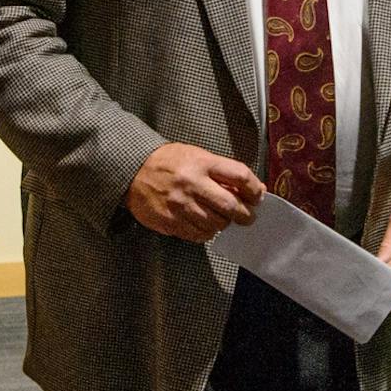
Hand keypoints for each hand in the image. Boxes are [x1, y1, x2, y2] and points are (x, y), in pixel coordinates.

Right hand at [125, 143, 264, 242]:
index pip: (240, 176)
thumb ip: (224, 172)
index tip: (257, 196)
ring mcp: (180, 205)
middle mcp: (193, 184)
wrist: (133, 170)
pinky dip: (206, 232)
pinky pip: (198, 235)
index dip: (254, 189)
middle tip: (247, 216)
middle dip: (245, 215)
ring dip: (223, 224)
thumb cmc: (168, 162)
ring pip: (216, 224)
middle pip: (231, 206)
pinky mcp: (170, 221)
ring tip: (220, 218)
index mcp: (202, 163)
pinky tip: (203, 223)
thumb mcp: (197, 156)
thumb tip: (253, 189)